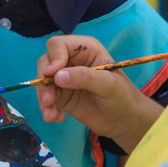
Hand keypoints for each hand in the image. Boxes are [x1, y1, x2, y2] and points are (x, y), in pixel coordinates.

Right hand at [35, 35, 162, 152]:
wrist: (125, 121)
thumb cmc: (123, 97)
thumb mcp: (108, 84)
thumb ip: (84, 77)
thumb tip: (56, 76)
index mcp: (84, 49)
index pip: (58, 45)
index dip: (53, 58)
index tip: (52, 75)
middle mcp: (71, 60)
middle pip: (45, 63)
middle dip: (44, 82)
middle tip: (48, 101)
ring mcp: (64, 77)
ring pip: (42, 81)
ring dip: (43, 98)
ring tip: (52, 116)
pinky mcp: (61, 93)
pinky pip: (46, 96)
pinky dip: (48, 108)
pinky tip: (57, 118)